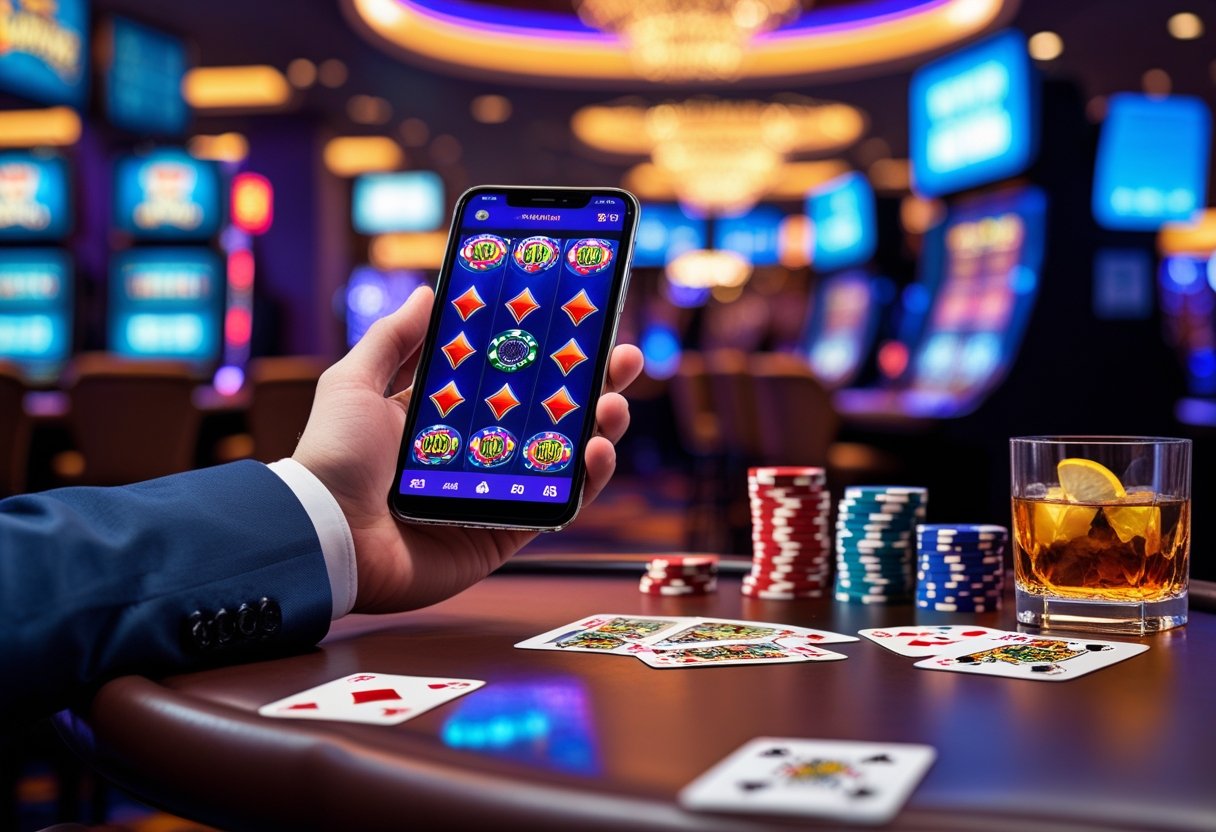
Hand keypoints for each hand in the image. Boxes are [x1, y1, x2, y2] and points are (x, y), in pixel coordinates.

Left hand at [293, 286, 643, 613]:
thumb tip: (427, 292)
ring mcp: (494, 494)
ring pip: (562, 458)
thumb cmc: (333, 458)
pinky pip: (557, 507)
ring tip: (614, 404)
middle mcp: (474, 453)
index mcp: (443, 416)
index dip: (546, 352)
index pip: (509, 377)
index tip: (580, 322)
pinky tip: (598, 451)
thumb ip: (392, 339)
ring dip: (598, 428)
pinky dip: (586, 482)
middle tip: (622, 358)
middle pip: (547, 413)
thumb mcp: (354, 382)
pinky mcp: (503, 535)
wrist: (326, 535)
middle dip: (590, 386)